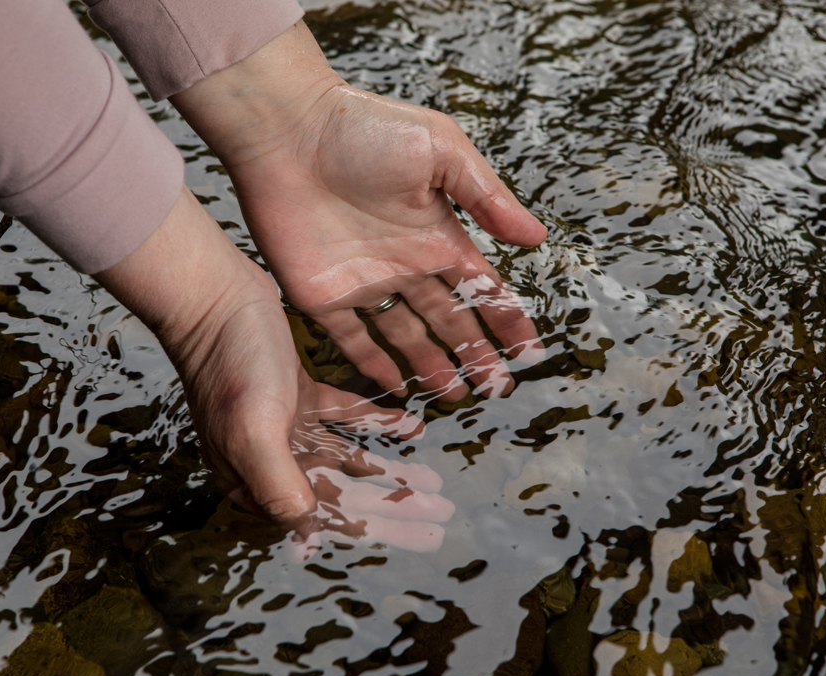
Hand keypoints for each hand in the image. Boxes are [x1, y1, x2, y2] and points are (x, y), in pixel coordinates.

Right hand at [93, 187, 445, 541]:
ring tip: (435, 479)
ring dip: (391, 471)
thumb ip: (278, 486)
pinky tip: (411, 426)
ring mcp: (288, 429)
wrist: (214, 298)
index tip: (425, 537)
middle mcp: (273, 462)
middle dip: (395, 506)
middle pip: (345, 495)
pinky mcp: (301, 396)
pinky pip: (346, 418)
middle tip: (442, 513)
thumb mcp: (253, 432)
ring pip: (349, 460)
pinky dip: (377, 424)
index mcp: (256, 481)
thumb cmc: (230, 367)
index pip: (327, 519)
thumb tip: (307, 538)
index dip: (379, 529)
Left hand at [172, 23, 547, 401]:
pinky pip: (352, 341)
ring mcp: (365, 283)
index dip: (506, 318)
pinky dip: (374, 367)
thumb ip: (488, 197)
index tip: (529, 351)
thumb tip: (537, 237)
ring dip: (432, 366)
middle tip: (497, 388)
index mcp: (438, 234)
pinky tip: (396, 388)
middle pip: (449, 321)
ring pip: (407, 337)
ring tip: (456, 396)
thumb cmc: (365, 129)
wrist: (288, 131)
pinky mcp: (322, 296)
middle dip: (476, 354)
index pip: (481, 287)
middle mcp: (405, 264)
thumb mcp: (442, 151)